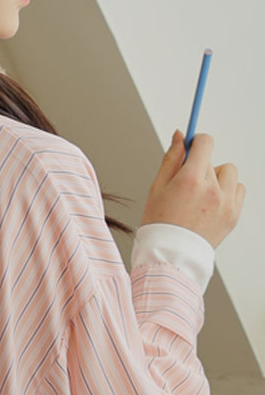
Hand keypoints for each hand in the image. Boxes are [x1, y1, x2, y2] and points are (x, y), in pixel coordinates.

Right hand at [140, 131, 245, 249]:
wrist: (170, 259)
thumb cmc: (159, 225)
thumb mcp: (157, 189)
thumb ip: (171, 159)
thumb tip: (180, 135)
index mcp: (190, 180)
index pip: (205, 142)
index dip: (197, 142)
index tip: (191, 148)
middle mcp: (212, 190)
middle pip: (212, 160)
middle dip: (199, 168)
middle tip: (186, 188)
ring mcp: (225, 203)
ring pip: (228, 172)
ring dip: (216, 179)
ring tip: (200, 198)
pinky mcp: (233, 215)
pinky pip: (238, 189)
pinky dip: (227, 193)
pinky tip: (211, 206)